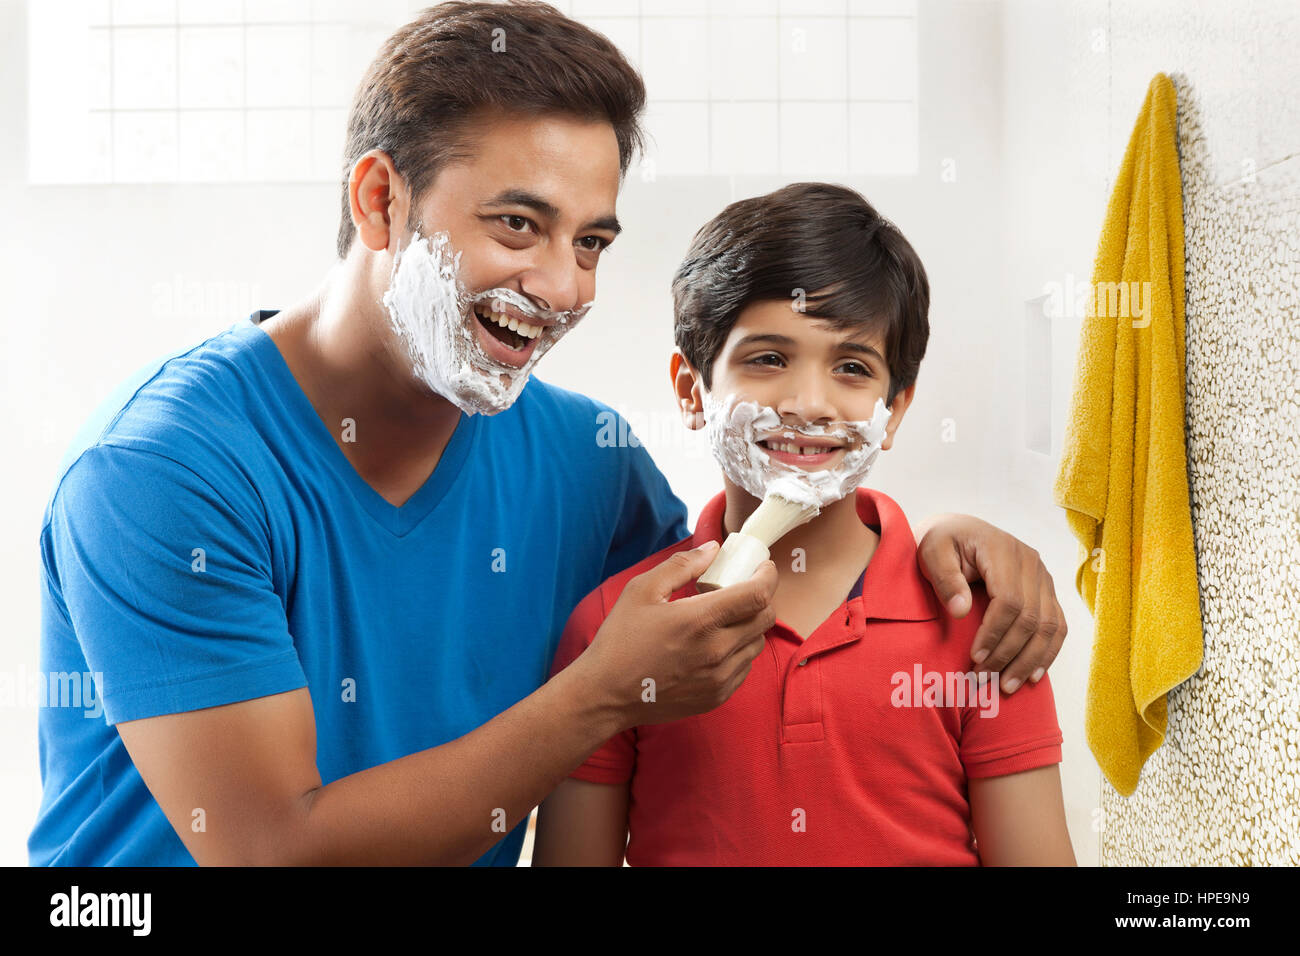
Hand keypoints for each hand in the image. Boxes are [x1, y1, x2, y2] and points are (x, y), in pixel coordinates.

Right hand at [579, 541, 777, 728]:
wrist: (605, 694)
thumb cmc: (620, 639)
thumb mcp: (642, 590)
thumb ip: (681, 565)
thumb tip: (713, 549)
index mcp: (700, 621)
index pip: (758, 594)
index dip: (767, 575)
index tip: (762, 566)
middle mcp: (717, 651)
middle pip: (766, 617)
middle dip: (762, 597)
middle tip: (745, 587)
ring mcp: (720, 678)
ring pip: (757, 643)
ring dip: (750, 624)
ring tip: (726, 617)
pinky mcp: (717, 696)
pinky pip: (744, 667)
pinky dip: (739, 650)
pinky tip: (716, 644)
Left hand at [915, 514, 1065, 693]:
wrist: (956, 531)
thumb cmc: (940, 543)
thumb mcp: (931, 552)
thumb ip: (945, 578)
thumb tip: (961, 611)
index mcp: (1002, 550)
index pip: (1009, 600)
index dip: (994, 634)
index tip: (975, 659)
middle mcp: (1031, 562)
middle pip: (1031, 617)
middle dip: (1009, 654)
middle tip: (984, 679)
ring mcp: (1043, 576)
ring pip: (1049, 625)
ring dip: (1030, 660)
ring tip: (1007, 687)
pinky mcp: (1046, 590)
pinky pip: (1056, 624)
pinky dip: (1047, 652)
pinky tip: (1032, 675)